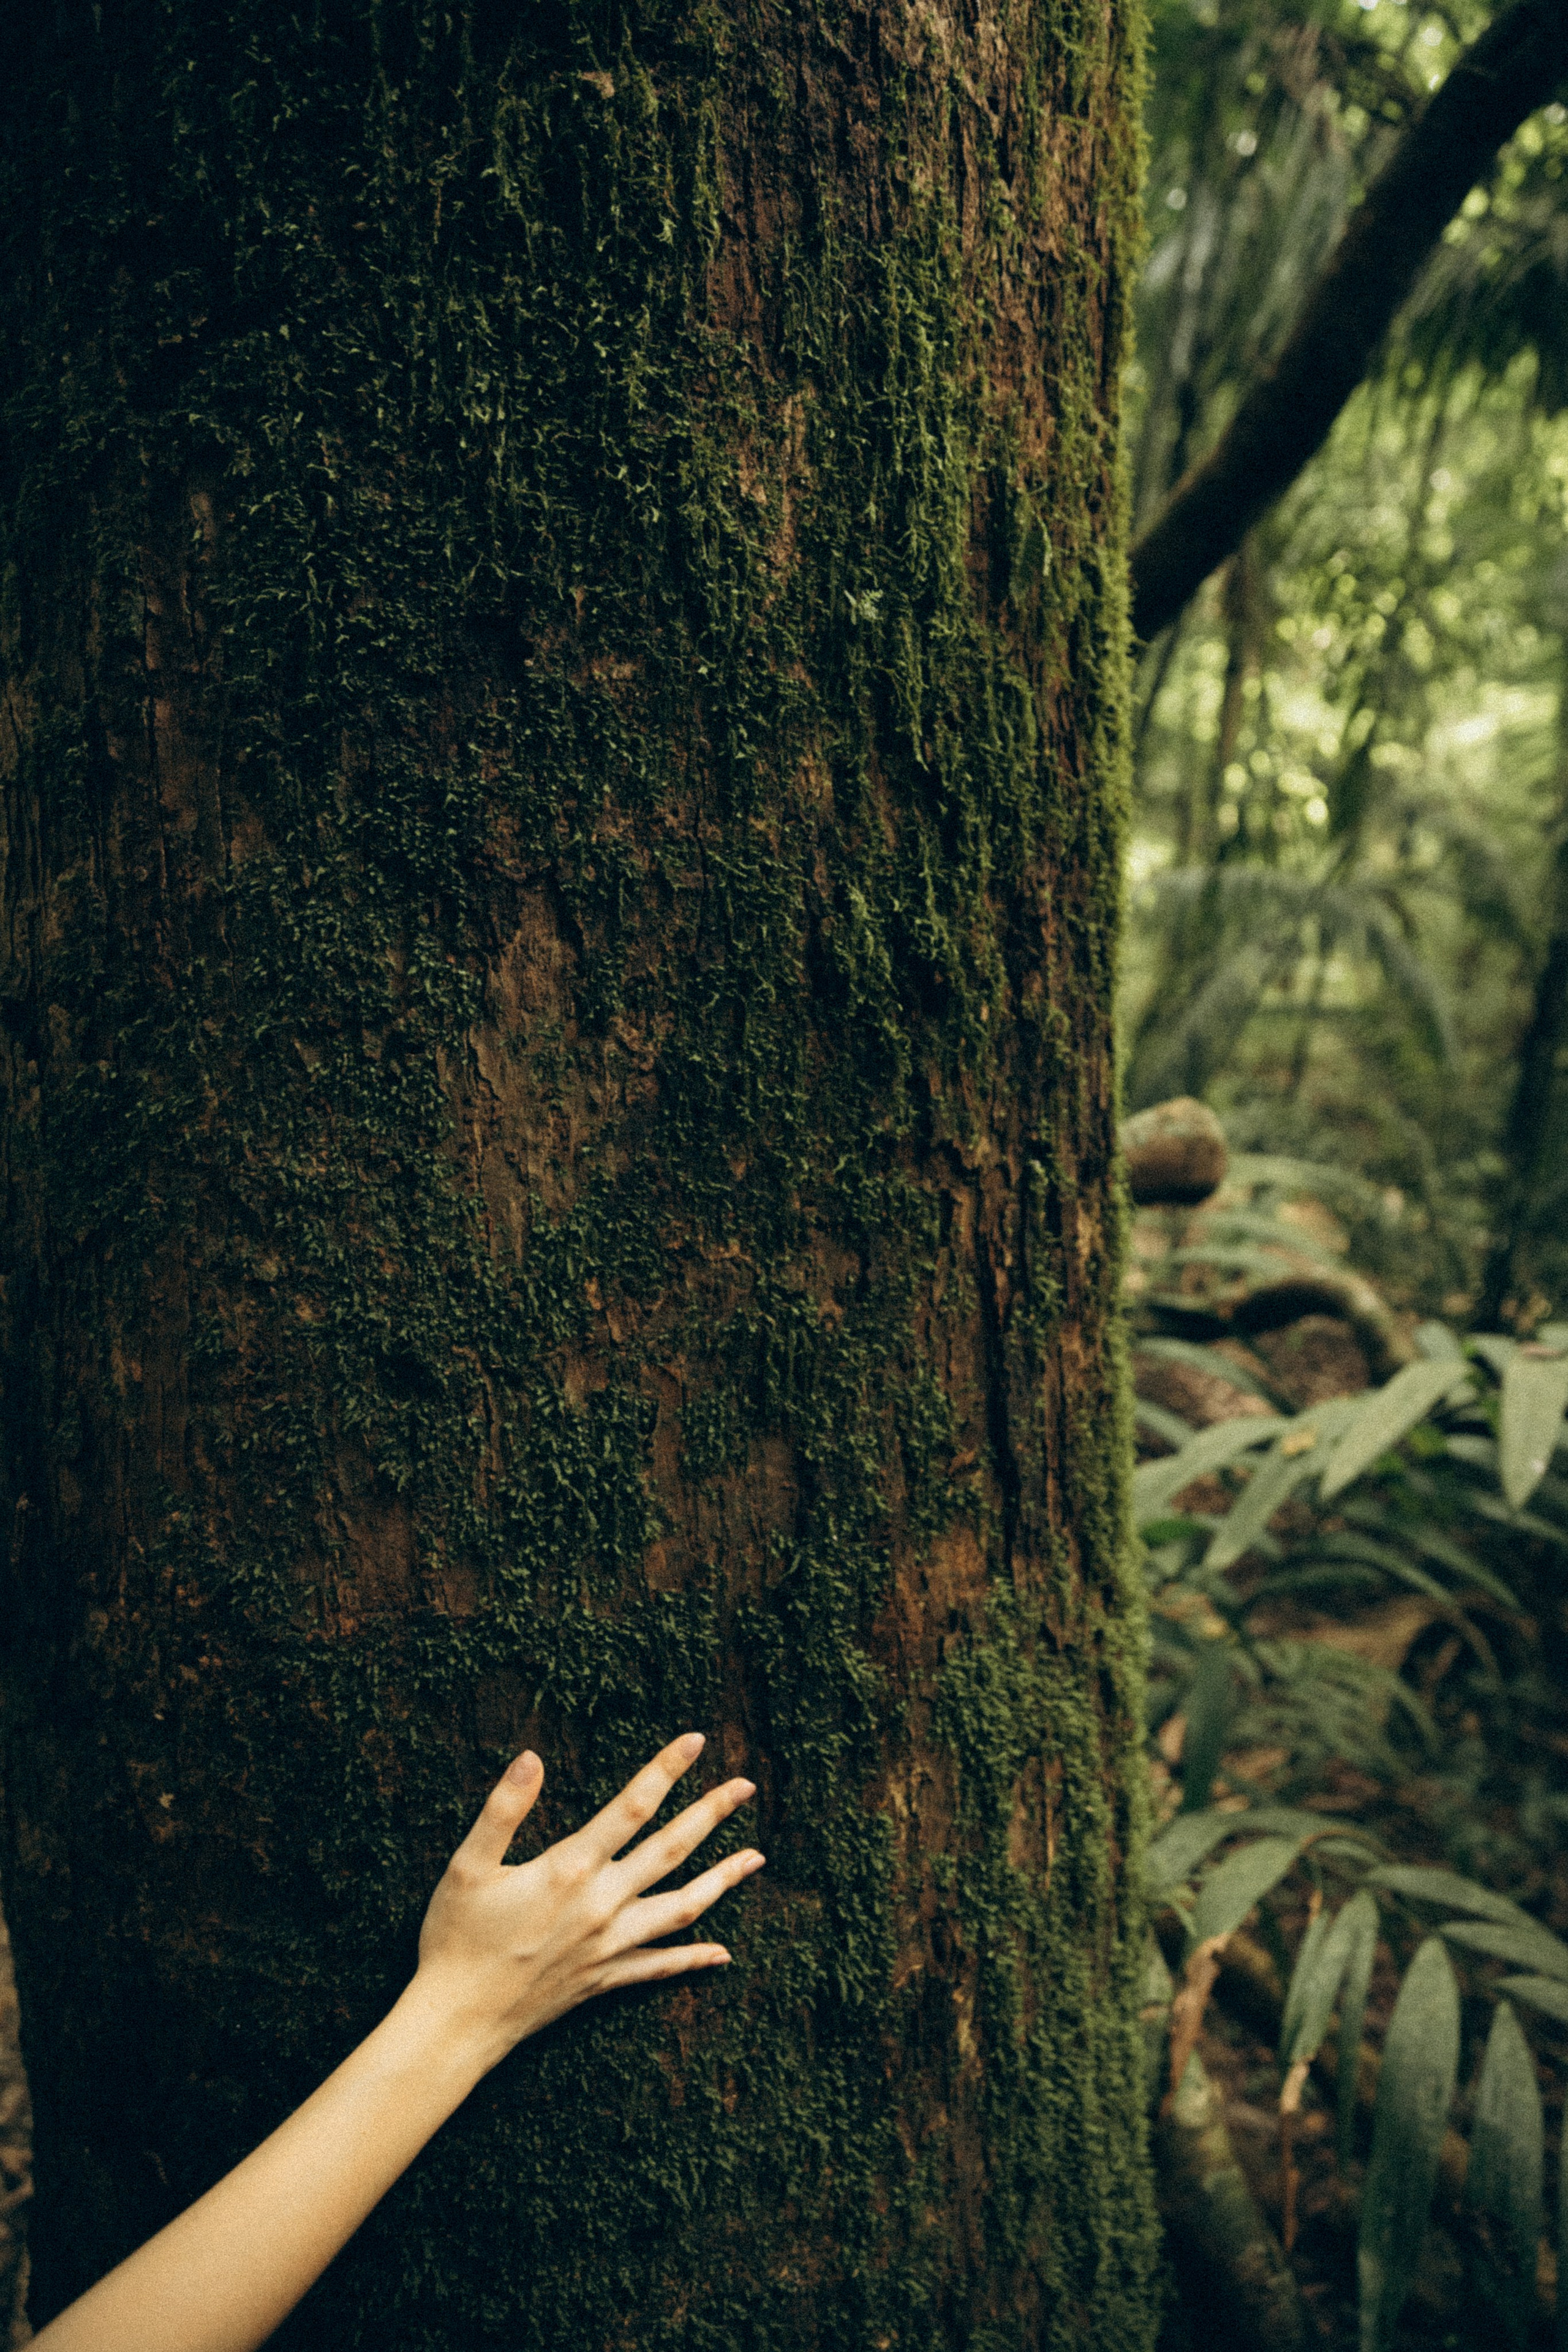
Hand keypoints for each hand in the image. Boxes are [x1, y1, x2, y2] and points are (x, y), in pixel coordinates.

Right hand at [413, 1733, 762, 2070]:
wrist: (458, 2020)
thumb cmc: (457, 1938)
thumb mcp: (468, 1864)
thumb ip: (503, 1808)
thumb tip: (530, 1757)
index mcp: (571, 1868)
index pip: (631, 1806)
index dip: (665, 1770)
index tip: (695, 1740)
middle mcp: (602, 1905)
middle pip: (671, 1849)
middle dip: (711, 1813)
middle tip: (746, 1785)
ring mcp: (610, 1946)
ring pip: (682, 1907)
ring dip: (723, 1879)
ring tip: (757, 1857)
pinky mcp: (606, 1980)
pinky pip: (661, 1967)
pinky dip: (694, 1959)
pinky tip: (724, 1953)